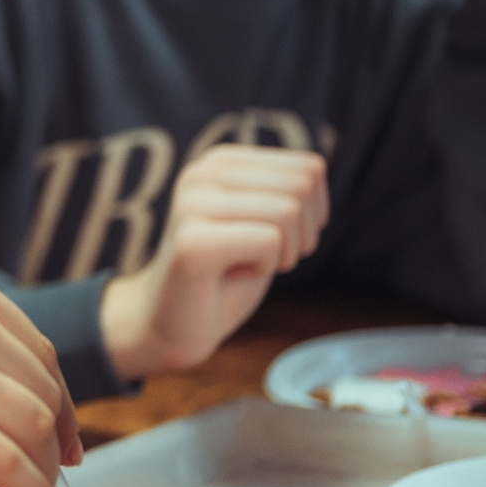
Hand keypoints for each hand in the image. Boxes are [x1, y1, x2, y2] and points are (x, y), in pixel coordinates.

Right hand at [100, 145, 327, 379]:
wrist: (169, 324)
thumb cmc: (225, 277)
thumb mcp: (263, 222)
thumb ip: (286, 190)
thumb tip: (316, 170)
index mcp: (220, 162)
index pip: (310, 168)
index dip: (315, 214)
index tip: (281, 239)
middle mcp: (202, 172)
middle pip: (302, 187)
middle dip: (303, 233)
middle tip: (270, 258)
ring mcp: (192, 204)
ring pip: (288, 211)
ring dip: (284, 251)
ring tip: (248, 266)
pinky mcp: (192, 241)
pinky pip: (269, 241)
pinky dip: (265, 267)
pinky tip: (233, 276)